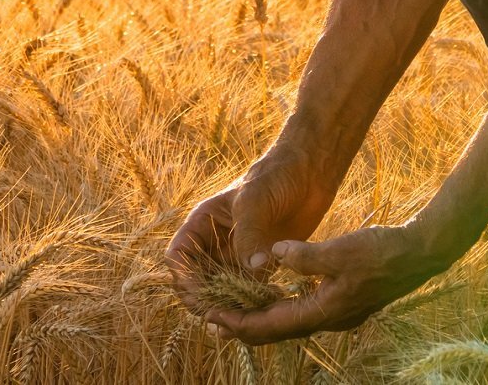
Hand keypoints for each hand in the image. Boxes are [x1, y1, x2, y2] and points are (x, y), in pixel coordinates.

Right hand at [165, 149, 337, 313]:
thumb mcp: (255, 200)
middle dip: (204, 299)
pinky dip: (253, 302)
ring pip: (221, 291)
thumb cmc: (275, 175)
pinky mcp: (260, 265)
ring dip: (229, 305)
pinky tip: (267, 304)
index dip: (182, 278)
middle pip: (195, 281)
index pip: (178, 256)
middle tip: (223, 315)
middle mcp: (215, 242)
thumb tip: (252, 270)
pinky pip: (249, 291)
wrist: (309, 172)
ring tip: (245, 315)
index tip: (201, 294)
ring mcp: (237, 255)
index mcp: (202, 223)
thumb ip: (249, 234)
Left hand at [204, 224, 450, 345]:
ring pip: (290, 322)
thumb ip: (305, 256)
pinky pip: (303, 311)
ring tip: (234, 311)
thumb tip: (274, 255)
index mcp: (324, 311)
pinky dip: (282, 306)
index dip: (239, 324)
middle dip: (243, 326)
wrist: (421, 254)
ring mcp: (338, 312)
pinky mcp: (344, 302)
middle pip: (277, 331)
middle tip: (212, 321)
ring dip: (261, 317)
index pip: (271, 327)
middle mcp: (329, 319)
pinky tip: (273, 295)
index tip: (212, 320)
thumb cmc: (383, 251)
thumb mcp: (341, 250)